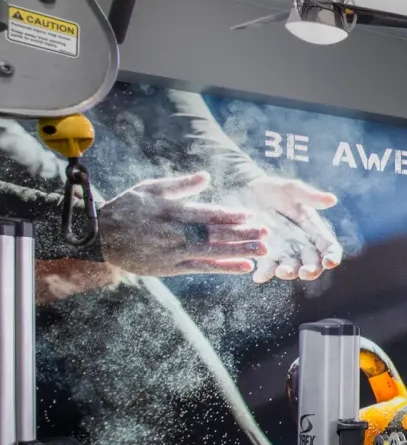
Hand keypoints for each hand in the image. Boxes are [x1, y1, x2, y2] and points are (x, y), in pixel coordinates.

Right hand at [98, 172, 266, 276]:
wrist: (100, 236)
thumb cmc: (127, 208)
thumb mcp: (150, 189)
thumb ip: (180, 185)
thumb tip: (206, 177)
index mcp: (171, 211)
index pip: (206, 213)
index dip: (230, 215)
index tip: (251, 215)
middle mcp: (175, 232)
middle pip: (215, 233)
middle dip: (243, 233)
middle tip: (267, 232)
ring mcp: (174, 251)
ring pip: (213, 251)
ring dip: (240, 251)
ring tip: (264, 250)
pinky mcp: (171, 267)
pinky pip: (203, 267)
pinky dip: (224, 267)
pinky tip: (245, 267)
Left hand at [240, 177, 342, 282]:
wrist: (243, 191)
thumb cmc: (272, 189)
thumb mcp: (291, 189)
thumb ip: (310, 196)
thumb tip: (332, 200)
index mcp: (313, 229)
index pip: (328, 247)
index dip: (332, 256)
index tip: (329, 262)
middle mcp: (301, 244)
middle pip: (312, 263)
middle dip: (311, 270)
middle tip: (305, 272)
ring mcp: (282, 251)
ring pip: (291, 268)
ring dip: (288, 272)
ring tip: (281, 271)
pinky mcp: (263, 254)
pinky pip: (266, 267)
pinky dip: (264, 273)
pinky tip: (259, 276)